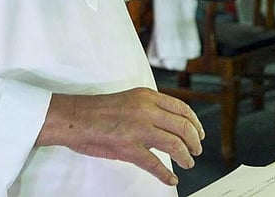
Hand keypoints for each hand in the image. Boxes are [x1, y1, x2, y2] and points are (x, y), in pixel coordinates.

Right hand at [38, 88, 204, 186]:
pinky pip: (154, 164)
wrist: (75, 117)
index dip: (195, 122)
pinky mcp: (129, 147)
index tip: (199, 132)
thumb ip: (149, 108)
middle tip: (197, 150)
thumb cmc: (98, 110)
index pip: (181, 108)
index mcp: (147, 96)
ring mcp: (138, 129)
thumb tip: (167, 123)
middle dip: (194, 141)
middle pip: (183, 126)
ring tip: (188, 163)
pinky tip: (171, 178)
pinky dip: (166, 174)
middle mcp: (146, 110)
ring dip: (185, 156)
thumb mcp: (130, 99)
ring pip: (174, 144)